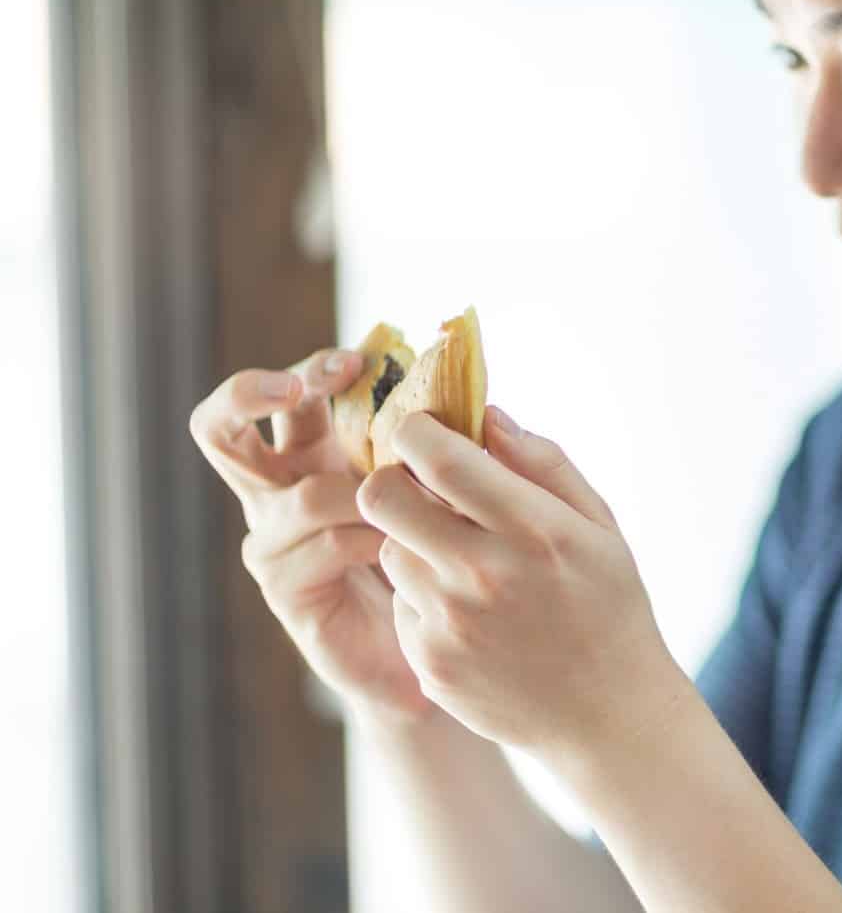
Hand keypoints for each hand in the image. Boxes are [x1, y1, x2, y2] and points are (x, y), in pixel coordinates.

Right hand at [189, 349, 436, 726]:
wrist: (440, 646)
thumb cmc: (441, 553)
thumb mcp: (439, 484)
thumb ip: (436, 440)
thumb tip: (460, 380)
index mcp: (309, 455)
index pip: (286, 395)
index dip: (311, 367)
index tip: (361, 356)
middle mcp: (277, 493)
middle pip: (219, 427)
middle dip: (251, 393)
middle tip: (296, 386)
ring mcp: (273, 544)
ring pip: (298, 495)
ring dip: (365, 492)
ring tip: (419, 503)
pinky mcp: (286, 591)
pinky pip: (322, 547)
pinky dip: (370, 538)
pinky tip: (406, 546)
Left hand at [356, 408, 682, 760]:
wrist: (609, 716)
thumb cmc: (610, 607)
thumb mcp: (599, 526)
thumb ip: (543, 463)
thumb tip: (485, 415)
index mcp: (532, 529)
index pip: (436, 455)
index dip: (418, 430)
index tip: (427, 431)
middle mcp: (483, 573)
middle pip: (381, 496)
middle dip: (395, 479)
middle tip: (422, 487)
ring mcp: (449, 624)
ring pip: (389, 548)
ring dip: (414, 541)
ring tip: (463, 559)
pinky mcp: (428, 662)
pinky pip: (402, 603)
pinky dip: (425, 597)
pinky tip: (472, 613)